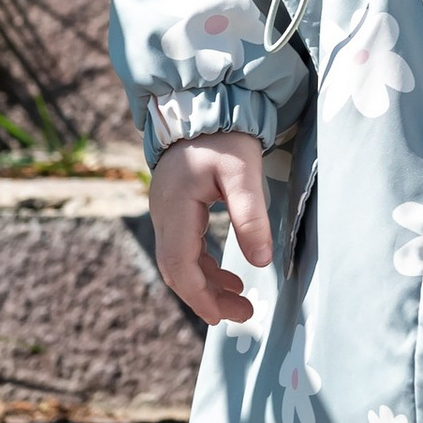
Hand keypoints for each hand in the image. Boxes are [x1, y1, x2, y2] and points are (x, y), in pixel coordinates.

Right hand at [150, 133, 274, 322]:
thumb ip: (251, 216)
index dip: (199, 296)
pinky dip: (203, 265)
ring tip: (240, 300)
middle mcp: (163, 214)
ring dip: (206, 283)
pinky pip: (184, 246)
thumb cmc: (225, 137)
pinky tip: (227, 274)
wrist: (203, 105)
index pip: (180, 266)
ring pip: (179, 260)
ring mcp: (165, 212)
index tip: (223, 318)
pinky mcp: (175, 208)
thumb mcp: (243, 173)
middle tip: (242, 315)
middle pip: (176, 269)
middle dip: (206, 297)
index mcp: (175, 209)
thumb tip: (259, 262)